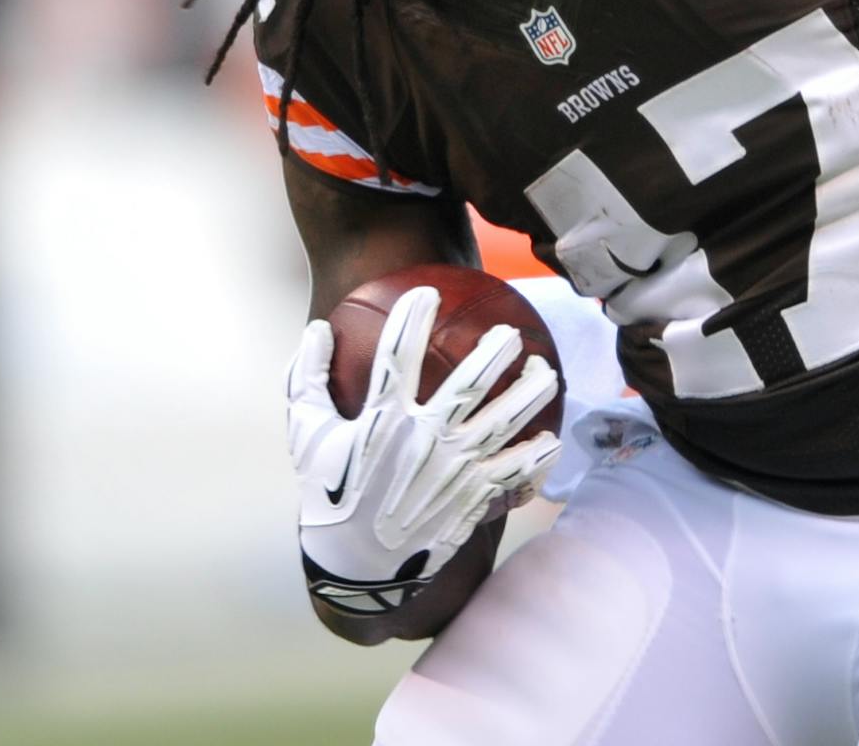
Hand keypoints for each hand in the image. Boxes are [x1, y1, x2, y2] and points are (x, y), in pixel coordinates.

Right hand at [286, 285, 561, 621]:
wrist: (355, 566)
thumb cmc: (328, 494)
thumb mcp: (307, 436)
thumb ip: (308, 379)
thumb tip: (315, 328)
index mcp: (381, 421)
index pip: (398, 355)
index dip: (412, 318)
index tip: (426, 293)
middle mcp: (424, 440)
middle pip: (471, 384)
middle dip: (496, 351)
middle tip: (510, 334)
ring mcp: (454, 470)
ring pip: (506, 421)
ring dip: (532, 392)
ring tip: (547, 370)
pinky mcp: (474, 498)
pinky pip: (517, 471)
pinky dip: (538, 455)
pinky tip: (551, 437)